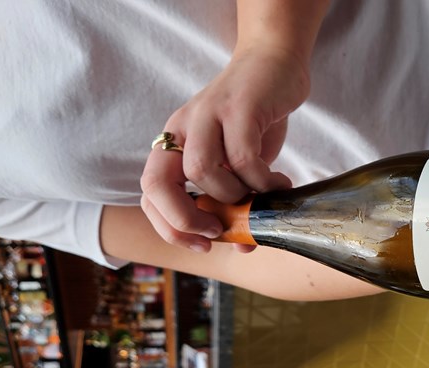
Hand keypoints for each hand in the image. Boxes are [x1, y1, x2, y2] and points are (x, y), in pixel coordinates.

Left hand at [140, 46, 304, 252]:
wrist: (274, 62)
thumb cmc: (256, 118)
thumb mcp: (239, 163)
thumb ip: (235, 199)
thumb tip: (242, 244)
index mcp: (174, 141)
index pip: (150, 191)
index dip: (169, 225)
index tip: (203, 243)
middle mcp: (182, 127)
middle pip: (160, 183)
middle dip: (185, 220)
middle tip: (219, 232)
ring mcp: (208, 114)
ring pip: (202, 171)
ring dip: (234, 197)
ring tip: (261, 199)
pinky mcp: (239, 107)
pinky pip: (243, 158)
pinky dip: (262, 182)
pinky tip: (279, 184)